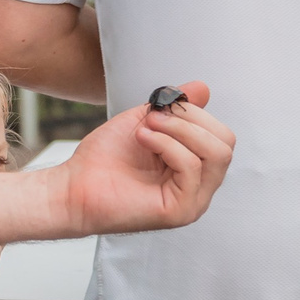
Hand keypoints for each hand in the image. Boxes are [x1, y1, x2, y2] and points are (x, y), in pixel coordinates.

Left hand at [57, 83, 235, 234]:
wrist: (74, 185)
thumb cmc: (105, 158)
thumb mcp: (145, 121)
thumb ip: (175, 107)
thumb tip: (203, 88)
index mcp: (194, 168)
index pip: (221, 135)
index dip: (196, 114)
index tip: (161, 107)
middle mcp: (199, 187)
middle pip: (225, 143)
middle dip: (191, 120)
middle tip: (154, 117)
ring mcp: (193, 202)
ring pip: (215, 154)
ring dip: (179, 131)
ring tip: (146, 129)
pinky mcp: (181, 211)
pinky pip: (192, 168)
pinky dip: (167, 145)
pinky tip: (143, 140)